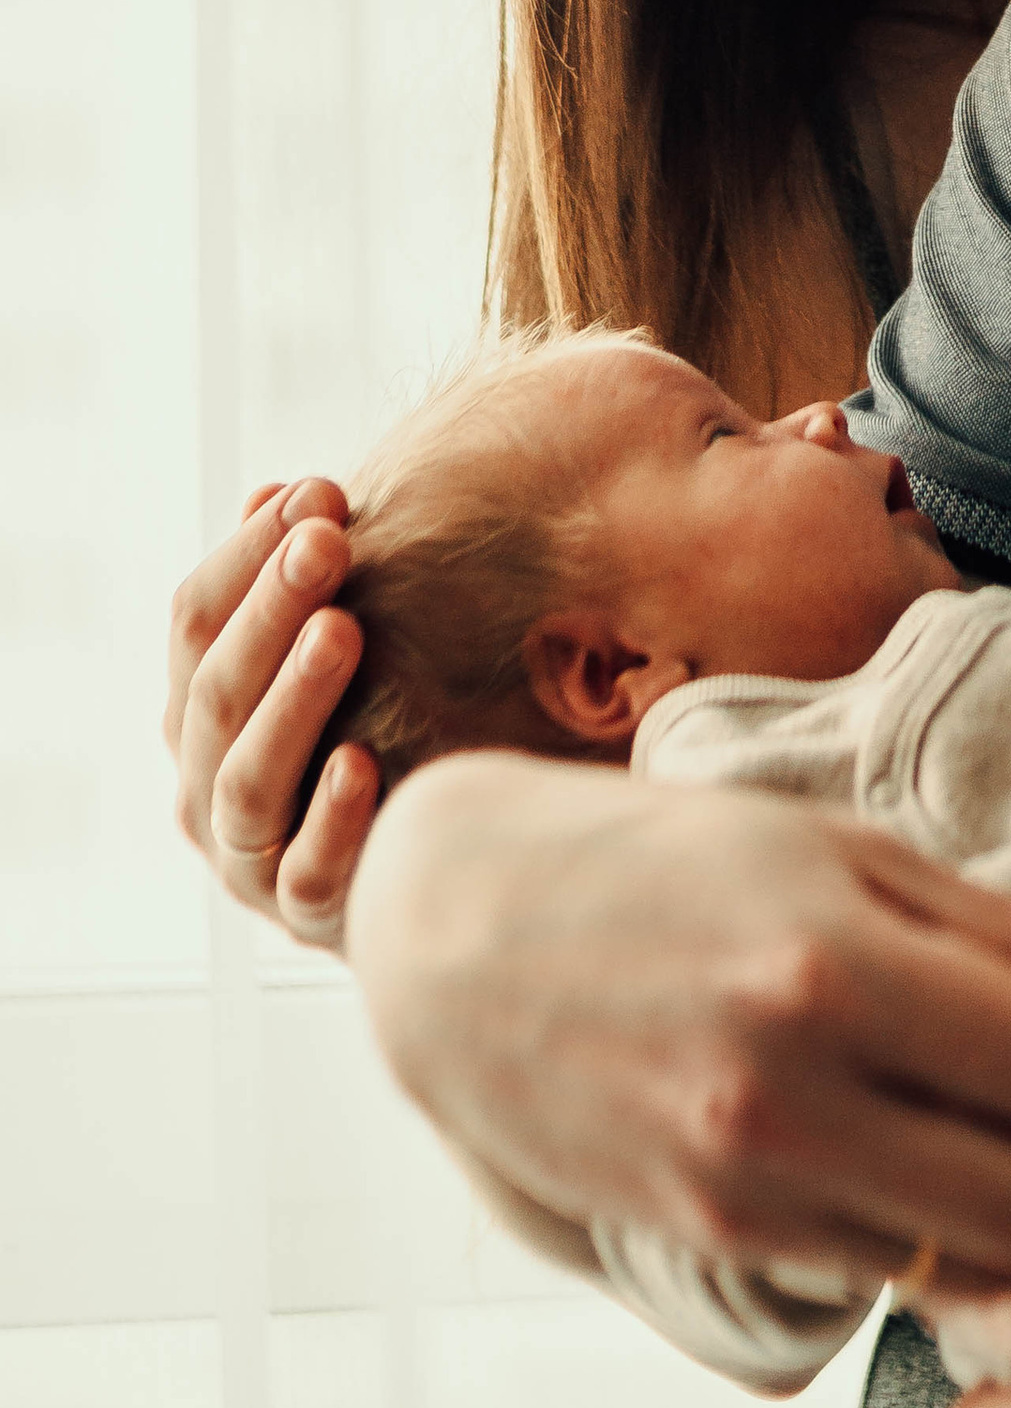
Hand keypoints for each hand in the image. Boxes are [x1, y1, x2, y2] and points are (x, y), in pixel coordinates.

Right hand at [167, 476, 377, 948]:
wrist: (421, 872)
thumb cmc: (370, 729)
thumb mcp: (331, 651)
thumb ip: (298, 583)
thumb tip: (275, 492)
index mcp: (196, 714)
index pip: (192, 624)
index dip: (248, 556)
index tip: (317, 492)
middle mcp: (203, 786)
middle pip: (215, 692)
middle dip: (269, 609)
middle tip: (329, 541)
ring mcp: (249, 859)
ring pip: (247, 781)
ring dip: (292, 699)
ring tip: (342, 630)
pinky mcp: (309, 916)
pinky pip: (307, 873)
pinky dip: (330, 819)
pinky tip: (363, 762)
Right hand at [346, 754, 1010, 1293]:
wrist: (461, 937)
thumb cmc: (667, 860)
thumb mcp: (848, 850)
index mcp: (834, 970)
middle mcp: (792, 1099)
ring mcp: (752, 1189)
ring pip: (983, 1259)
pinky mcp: (724, 1242)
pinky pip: (896, 1274)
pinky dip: (977, 1244)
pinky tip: (1005, 1177)